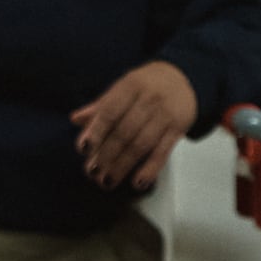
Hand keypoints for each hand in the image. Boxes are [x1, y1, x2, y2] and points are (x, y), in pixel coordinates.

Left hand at [71, 59, 198, 191]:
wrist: (184, 78)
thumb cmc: (148, 84)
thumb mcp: (124, 87)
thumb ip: (101, 106)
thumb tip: (76, 119)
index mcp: (131, 86)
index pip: (110, 111)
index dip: (96, 131)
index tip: (84, 149)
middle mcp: (149, 99)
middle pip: (124, 132)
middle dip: (106, 155)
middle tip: (93, 172)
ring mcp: (165, 115)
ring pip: (141, 145)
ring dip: (123, 165)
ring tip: (108, 181)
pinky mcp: (179, 129)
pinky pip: (163, 152)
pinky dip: (150, 169)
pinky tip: (138, 182)